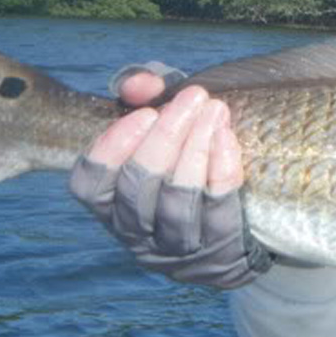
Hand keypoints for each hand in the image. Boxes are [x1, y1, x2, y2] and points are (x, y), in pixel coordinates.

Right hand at [69, 69, 269, 288]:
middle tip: (194, 96)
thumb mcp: (167, 121)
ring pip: (176, 204)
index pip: (88, 185)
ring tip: (215, 111)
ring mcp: (176, 249)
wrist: (247, 221)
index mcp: (112, 204)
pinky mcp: (217, 252)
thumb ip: (147, 95)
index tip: (143, 113)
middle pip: (137, 188)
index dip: (110, 148)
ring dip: (195, 151)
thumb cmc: (193, 157)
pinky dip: (222, 171)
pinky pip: (218, 212)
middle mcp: (136, 232)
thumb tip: (140, 84)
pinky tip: (228, 138)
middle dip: (165, 137)